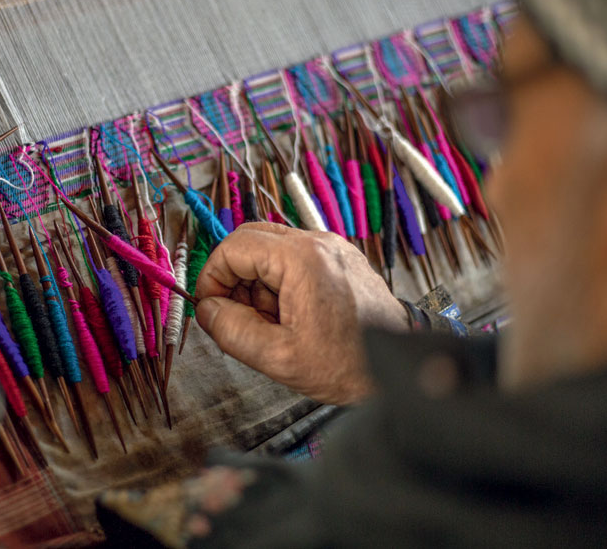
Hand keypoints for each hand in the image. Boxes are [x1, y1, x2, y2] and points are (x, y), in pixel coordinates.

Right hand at [194, 222, 407, 404]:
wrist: (399, 367)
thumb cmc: (350, 364)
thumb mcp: (278, 357)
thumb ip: (232, 331)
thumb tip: (207, 310)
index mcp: (303, 259)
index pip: (234, 248)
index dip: (212, 277)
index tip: (209, 307)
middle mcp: (319, 243)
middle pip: (250, 240)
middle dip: (233, 277)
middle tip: (235, 315)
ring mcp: (332, 249)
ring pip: (271, 250)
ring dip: (257, 283)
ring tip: (270, 323)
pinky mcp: (339, 259)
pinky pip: (294, 259)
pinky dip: (280, 283)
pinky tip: (289, 317)